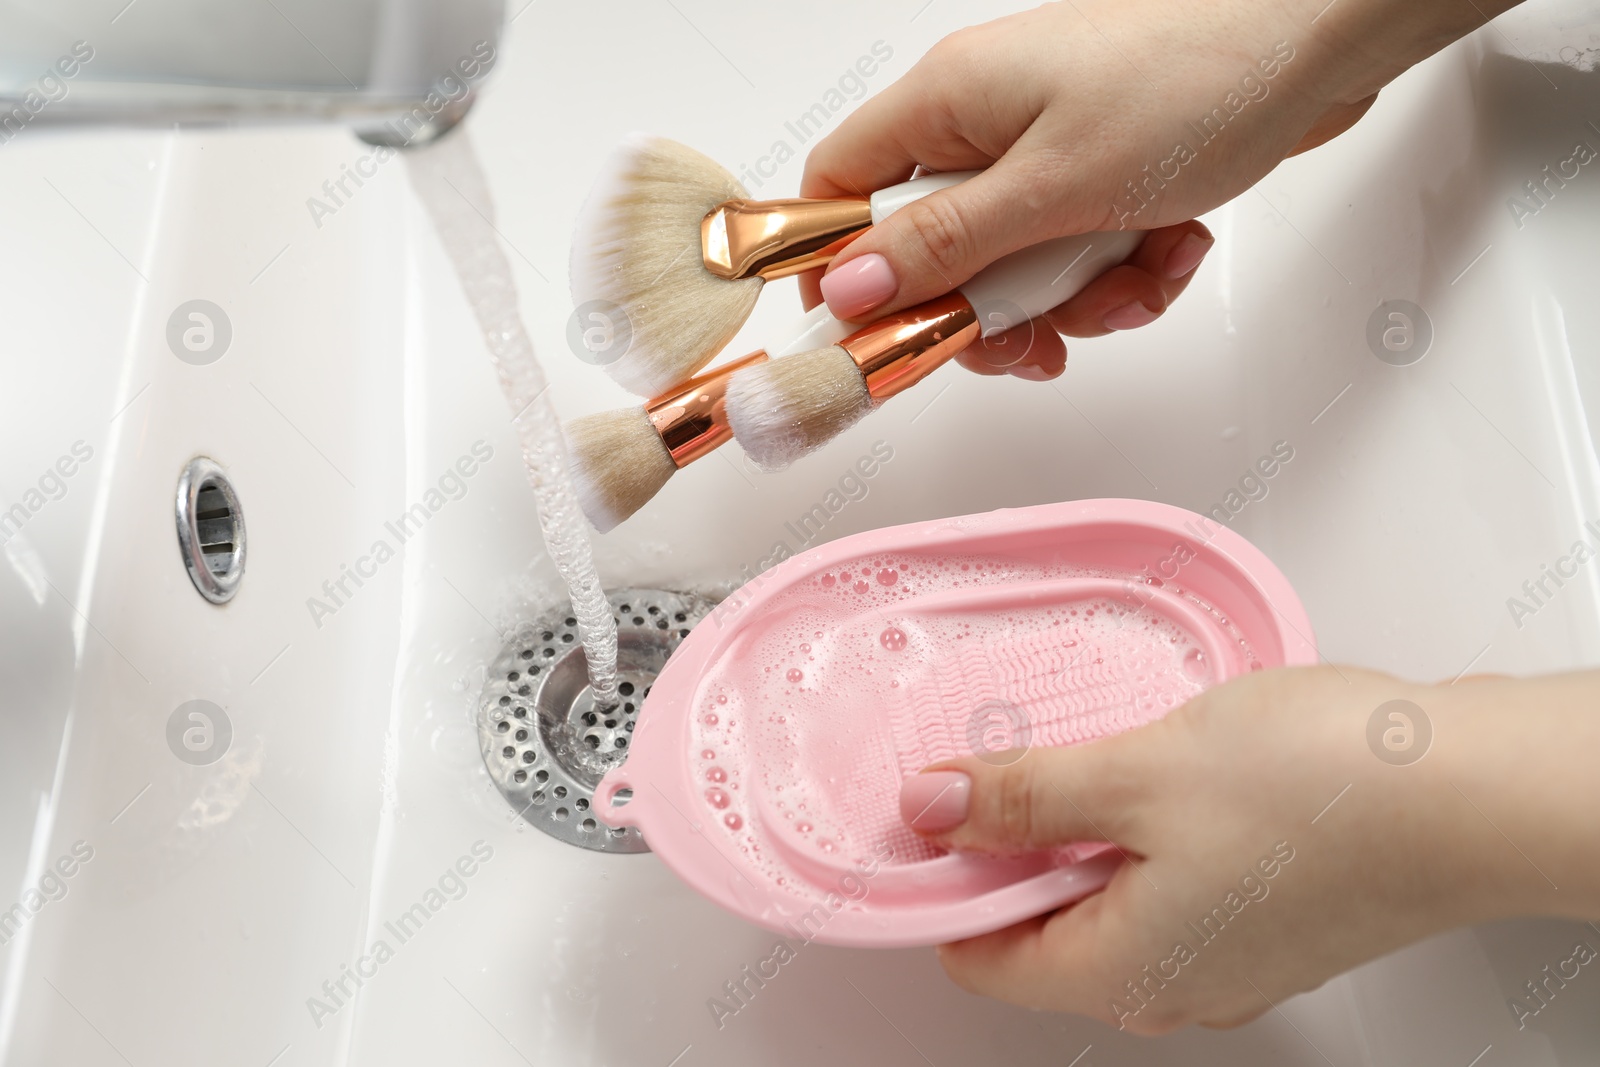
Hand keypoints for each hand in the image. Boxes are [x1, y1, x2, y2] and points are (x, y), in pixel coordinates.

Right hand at [799, 0, 1510, 379]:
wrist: (1319, 40)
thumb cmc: (1195, 80)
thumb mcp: (1053, 187)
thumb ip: (945, 246)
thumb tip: (850, 288)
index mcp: (946, 103)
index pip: (840, 191)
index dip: (841, 271)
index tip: (873, 336)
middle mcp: (985, 121)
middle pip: (933, 249)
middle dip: (987, 309)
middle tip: (1028, 340)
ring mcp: (1047, 144)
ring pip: (1014, 265)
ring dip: (1073, 298)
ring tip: (1131, 280)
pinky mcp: (1102, 167)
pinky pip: (1078, 250)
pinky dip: (1123, 270)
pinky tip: (1171, 251)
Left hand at [896, 666, 1599, 1031]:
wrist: (1477, 791)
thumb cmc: (1325, 791)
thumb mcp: (1136, 774)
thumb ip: (1023, 796)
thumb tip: (930, 810)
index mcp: (1122, 974)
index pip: (979, 958)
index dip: (940, 881)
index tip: (927, 808)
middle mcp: (1174, 985)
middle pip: (1042, 927)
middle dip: (1011, 845)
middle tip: (1008, 759)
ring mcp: (1229, 955)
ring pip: (1109, 896)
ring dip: (1083, 825)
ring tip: (1095, 749)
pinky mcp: (1271, 914)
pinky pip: (1171, 880)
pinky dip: (1146, 827)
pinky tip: (1164, 764)